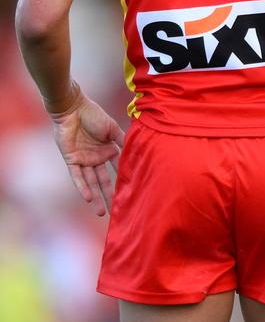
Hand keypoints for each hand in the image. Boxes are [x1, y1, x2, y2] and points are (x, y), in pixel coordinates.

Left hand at [50, 92, 124, 216]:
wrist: (73, 109)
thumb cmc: (94, 115)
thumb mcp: (113, 129)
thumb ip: (123, 141)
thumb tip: (136, 152)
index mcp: (108, 150)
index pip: (117, 169)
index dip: (123, 180)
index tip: (131, 193)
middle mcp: (96, 158)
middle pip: (104, 180)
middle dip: (109, 196)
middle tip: (115, 212)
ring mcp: (84, 160)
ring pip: (91, 182)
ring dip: (95, 197)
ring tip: (101, 212)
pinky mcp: (71, 160)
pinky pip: (77, 177)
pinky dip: (82, 187)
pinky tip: (88, 198)